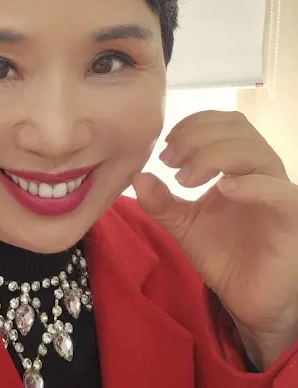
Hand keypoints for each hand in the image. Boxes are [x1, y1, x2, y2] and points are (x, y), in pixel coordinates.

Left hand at [132, 110, 297, 369]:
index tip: (166, 146)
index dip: (193, 124)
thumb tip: (137, 176)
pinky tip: (222, 189)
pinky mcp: (292, 218)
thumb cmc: (221, 254)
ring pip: (254, 150)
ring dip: (212, 155)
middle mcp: (261, 171)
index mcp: (238, 164)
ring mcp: (278, 191)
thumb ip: (160, 201)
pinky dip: (250, 184)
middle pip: (236, 127)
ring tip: (184, 179)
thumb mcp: (182, 224)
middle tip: (169, 161)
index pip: (224, 121)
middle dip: (195, 136)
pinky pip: (279, 191)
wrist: (247, 298)